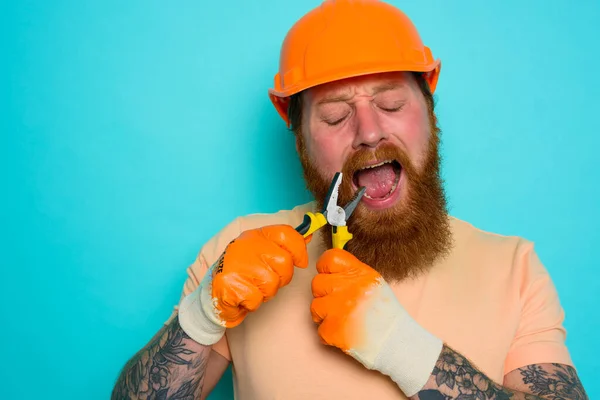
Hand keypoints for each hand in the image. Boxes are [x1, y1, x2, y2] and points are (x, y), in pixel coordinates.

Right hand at [179, 225, 308, 344]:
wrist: (212, 295)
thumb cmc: (242, 274)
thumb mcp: (261, 253)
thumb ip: (283, 245)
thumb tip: (308, 235)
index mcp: (255, 236)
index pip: (286, 234)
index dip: (299, 249)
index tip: (301, 261)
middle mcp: (245, 245)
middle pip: (284, 263)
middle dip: (281, 278)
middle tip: (265, 279)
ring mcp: (236, 264)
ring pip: (272, 284)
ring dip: (265, 292)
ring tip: (252, 287)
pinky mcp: (230, 284)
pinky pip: (257, 298)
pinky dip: (252, 303)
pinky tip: (242, 296)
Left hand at [310, 248, 442, 396]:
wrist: (395, 342)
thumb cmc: (385, 314)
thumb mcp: (374, 283)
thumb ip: (352, 274)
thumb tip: (330, 272)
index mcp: (360, 274)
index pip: (330, 258)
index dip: (325, 268)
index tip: (329, 276)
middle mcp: (348, 287)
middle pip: (317, 283)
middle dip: (325, 294)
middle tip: (340, 304)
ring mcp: (339, 308)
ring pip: (315, 306)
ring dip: (325, 315)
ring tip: (344, 320)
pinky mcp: (333, 329)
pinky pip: (320, 329)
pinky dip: (330, 334)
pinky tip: (345, 333)